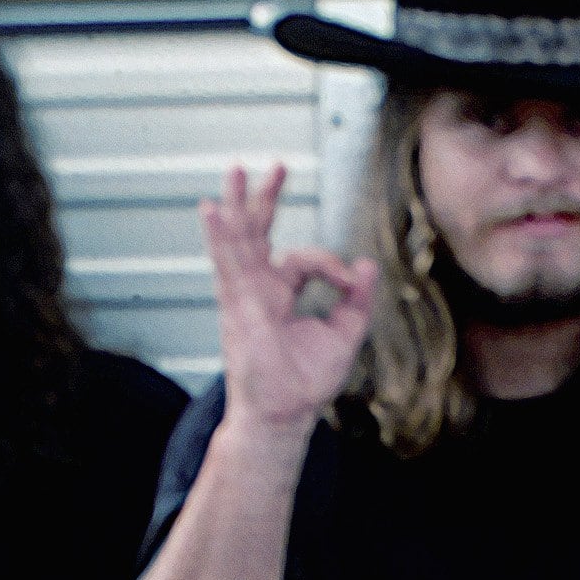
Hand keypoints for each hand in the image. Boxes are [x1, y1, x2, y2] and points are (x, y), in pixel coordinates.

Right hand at [201, 163, 377, 435]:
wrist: (286, 414)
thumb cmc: (307, 381)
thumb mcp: (344, 334)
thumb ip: (357, 299)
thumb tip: (367, 265)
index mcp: (280, 292)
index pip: (304, 258)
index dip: (332, 265)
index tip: (353, 282)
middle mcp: (258, 288)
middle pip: (258, 233)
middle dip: (264, 198)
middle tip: (274, 165)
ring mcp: (244, 295)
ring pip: (240, 240)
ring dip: (237, 204)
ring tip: (235, 169)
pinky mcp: (237, 306)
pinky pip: (227, 264)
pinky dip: (220, 236)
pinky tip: (212, 211)